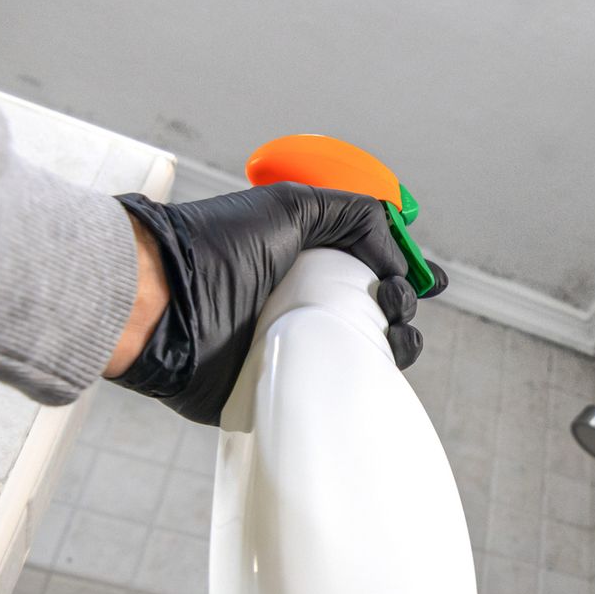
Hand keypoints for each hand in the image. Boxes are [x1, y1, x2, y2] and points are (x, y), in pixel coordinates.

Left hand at [105, 182, 441, 423]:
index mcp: (303, 257)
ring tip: (391, 337)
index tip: (430, 283)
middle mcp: (300, 299)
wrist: (164, 305)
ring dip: (395, 345)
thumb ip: (353, 213)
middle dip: (404, 307)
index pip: (369, 265)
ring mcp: (292, 344)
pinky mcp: (280, 385)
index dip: (404, 272)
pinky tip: (373, 370)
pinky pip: (332, 388)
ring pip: (364, 351)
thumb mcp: (291, 205)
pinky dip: (362, 383)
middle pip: (377, 310)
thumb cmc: (216, 249)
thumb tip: (394, 251)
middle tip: (394, 304)